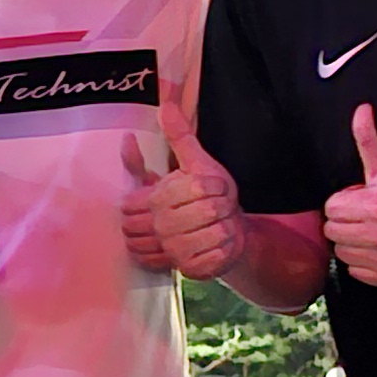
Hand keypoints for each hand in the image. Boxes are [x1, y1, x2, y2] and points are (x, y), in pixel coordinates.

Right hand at [140, 127, 242, 279]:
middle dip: (221, 206)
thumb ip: (178, 136)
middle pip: (200, 212)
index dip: (206, 186)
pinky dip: (226, 247)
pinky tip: (223, 242)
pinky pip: (215, 256)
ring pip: (209, 234)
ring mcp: (168, 251)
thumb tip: (165, 105)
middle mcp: (154, 228)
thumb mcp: (194, 163)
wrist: (222, 233)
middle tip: (224, 204)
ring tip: (223, 222)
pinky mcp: (185, 270)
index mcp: (150, 200)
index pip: (180, 190)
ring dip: (225, 227)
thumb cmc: (206, 197)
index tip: (216, 186)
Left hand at [321, 105, 376, 286]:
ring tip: (370, 231)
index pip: (331, 207)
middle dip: (344, 220)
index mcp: (375, 205)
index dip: (344, 201)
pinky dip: (363, 262)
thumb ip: (367, 139)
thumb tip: (362, 110)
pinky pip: (356, 272)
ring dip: (351, 242)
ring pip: (342, 252)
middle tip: (364, 215)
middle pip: (332, 231)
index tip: (361, 199)